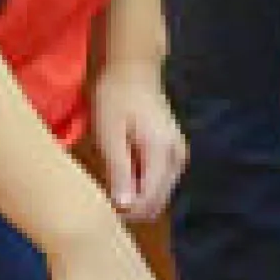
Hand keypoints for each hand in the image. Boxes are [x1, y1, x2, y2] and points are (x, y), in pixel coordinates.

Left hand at [90, 62, 186, 226]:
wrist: (131, 68)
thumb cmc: (115, 97)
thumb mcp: (109, 133)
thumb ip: (119, 170)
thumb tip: (124, 206)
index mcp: (162, 153)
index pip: (148, 202)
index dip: (124, 210)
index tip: (102, 200)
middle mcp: (177, 158)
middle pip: (156, 204)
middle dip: (131, 206)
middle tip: (106, 190)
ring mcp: (178, 155)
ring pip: (158, 196)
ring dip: (136, 196)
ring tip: (113, 177)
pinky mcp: (173, 153)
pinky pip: (158, 183)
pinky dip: (141, 185)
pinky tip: (124, 169)